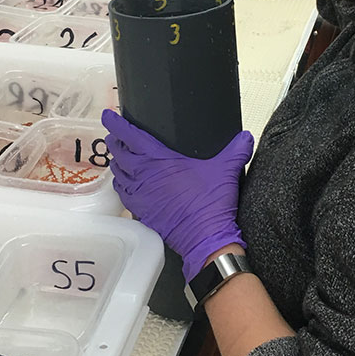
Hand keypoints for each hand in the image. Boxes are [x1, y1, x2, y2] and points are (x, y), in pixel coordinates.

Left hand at [102, 109, 253, 281]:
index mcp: (158, 160)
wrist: (205, 238)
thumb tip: (246, 136)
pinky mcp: (142, 212)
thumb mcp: (226, 170)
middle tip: (115, 136)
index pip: (130, 136)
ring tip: (120, 158)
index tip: (108, 117)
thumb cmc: (210, 203)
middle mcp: (143, 176)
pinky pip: (124, 194)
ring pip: (119, 174)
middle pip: (120, 154)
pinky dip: (123, 185)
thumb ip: (237, 149)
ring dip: (117, 164)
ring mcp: (140, 195)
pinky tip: (127, 185)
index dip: (117, 124)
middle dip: (115, 142)